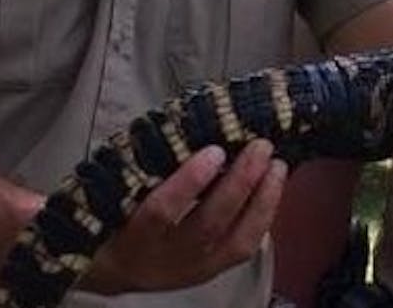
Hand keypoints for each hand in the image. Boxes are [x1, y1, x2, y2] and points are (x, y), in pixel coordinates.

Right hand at [85, 140, 288, 293]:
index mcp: (134, 233)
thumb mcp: (117, 190)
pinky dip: (264, 216)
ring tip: (277, 166)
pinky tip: (274, 189)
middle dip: (238, 184)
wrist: (116, 268)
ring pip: (234, 241)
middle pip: (207, 225)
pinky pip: (245, 248)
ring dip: (261, 201)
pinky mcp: (214, 271)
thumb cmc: (118, 215)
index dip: (188, 183)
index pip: (160, 211)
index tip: (213, 151)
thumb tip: (178, 121)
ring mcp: (193, 268)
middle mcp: (166, 257)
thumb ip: (142, 164)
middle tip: (259, 148)